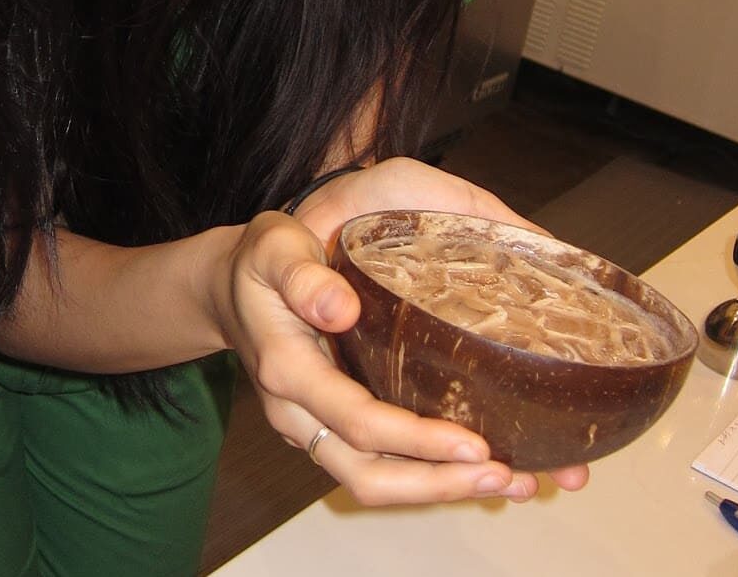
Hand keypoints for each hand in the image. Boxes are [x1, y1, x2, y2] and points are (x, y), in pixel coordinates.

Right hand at [292, 158, 589, 497]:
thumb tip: (341, 307)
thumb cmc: (260, 260)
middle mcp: (297, 413)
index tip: (475, 443)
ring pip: (374, 482)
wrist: (228, 286)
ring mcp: (311, 427)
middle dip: (441, 485)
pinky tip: (475, 466)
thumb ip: (302, 276)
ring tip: (509, 480)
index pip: (358, 423)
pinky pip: (376, 466)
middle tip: (508, 476)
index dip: (418, 441)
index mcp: (288, 371)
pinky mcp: (329, 428)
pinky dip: (427, 474)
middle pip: (369, 476)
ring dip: (441, 489)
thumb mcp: (273, 248)